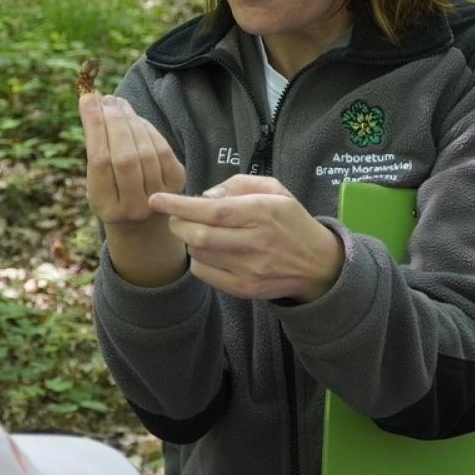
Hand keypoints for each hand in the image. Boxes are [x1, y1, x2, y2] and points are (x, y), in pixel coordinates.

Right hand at [80, 94, 185, 226]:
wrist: (143, 221)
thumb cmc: (112, 193)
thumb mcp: (97, 180)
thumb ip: (95, 147)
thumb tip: (92, 101)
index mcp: (106, 207)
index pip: (99, 162)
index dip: (95, 127)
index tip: (87, 100)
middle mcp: (133, 208)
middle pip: (125, 157)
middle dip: (114, 122)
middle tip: (105, 98)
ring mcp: (158, 198)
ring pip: (145, 152)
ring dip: (131, 122)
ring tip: (118, 103)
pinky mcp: (177, 185)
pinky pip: (162, 150)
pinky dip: (148, 130)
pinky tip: (136, 118)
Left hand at [147, 175, 342, 302]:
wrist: (317, 263)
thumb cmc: (289, 220)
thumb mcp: (273, 189)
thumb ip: (236, 184)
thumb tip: (204, 197)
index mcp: (263, 212)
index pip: (212, 210)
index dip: (179, 205)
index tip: (157, 198)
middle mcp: (256, 242)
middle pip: (199, 235)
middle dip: (177, 223)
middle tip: (175, 216)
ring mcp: (250, 269)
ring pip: (199, 254)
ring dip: (188, 240)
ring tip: (196, 231)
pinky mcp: (245, 289)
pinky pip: (205, 274)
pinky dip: (197, 259)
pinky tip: (208, 251)